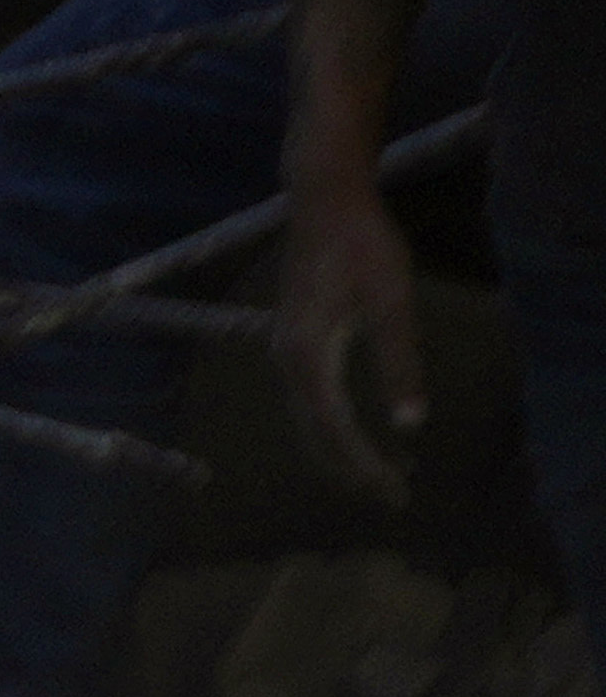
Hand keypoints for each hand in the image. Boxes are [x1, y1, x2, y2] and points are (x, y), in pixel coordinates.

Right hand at [283, 171, 434, 493]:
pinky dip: (334, 425)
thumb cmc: (362, 244)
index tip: (395, 490)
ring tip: (384, 472)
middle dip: (352, 469)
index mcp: (308, 357)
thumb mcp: (392, 300)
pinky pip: (309, 400)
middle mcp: (286, 361)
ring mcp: (283, 351)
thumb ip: (399, 362)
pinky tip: (362, 430)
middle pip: (314, 433)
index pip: (334, 429)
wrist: (322, 199)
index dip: (365, 464)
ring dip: (343, 450)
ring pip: (309, 419)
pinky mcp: (292, 340)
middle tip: (393, 497)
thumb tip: (412, 424)